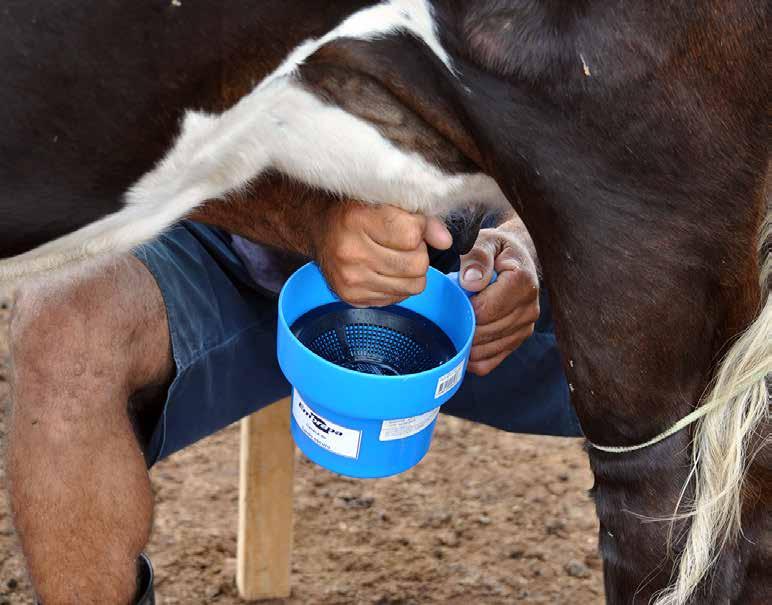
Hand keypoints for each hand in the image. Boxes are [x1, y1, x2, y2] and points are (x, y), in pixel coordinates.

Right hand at [315, 201, 451, 306]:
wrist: (319, 228)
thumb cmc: (357, 210)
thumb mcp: (386, 201)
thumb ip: (421, 218)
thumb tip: (445, 241)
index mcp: (357, 220)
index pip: (412, 234)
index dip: (420, 228)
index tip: (411, 223)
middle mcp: (351, 253)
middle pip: (417, 264)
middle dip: (418, 252)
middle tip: (402, 243)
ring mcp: (350, 279)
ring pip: (413, 286)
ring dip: (411, 271)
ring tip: (395, 256)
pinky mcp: (352, 298)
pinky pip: (399, 298)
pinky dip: (398, 284)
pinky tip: (384, 269)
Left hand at [459, 225, 539, 375]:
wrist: (517, 258)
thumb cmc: (497, 250)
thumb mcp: (485, 242)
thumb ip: (477, 258)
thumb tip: (470, 282)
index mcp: (522, 282)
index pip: (486, 310)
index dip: (464, 309)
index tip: (454, 300)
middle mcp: (529, 307)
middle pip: (487, 332)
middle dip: (464, 326)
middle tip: (451, 313)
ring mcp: (526, 326)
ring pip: (488, 349)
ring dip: (468, 343)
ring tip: (457, 326)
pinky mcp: (519, 338)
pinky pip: (492, 361)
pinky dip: (474, 358)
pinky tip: (464, 345)